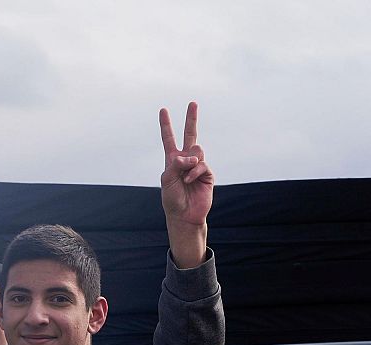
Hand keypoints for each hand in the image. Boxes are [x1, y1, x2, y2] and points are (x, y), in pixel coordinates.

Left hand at [159, 101, 213, 268]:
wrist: (184, 215)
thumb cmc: (172, 199)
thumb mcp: (167, 180)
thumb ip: (175, 164)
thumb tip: (189, 156)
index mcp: (172, 159)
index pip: (169, 138)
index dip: (166, 125)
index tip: (163, 110)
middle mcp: (186, 159)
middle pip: (190, 135)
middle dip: (191, 119)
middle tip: (193, 103)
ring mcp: (198, 165)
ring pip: (197, 150)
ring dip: (190, 162)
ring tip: (185, 175)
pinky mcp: (207, 173)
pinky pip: (202, 164)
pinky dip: (195, 172)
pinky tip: (190, 180)